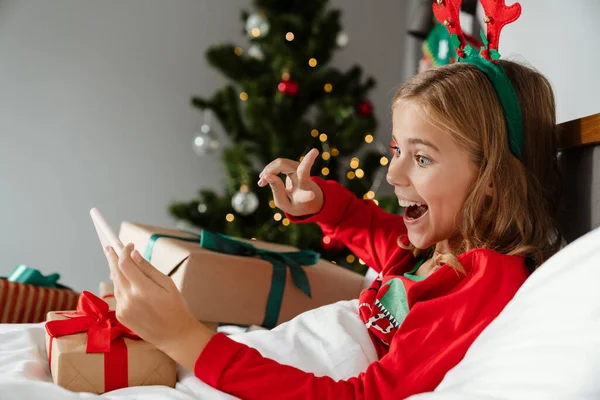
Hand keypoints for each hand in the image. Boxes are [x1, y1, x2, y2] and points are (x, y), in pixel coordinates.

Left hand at [104, 243, 213, 369]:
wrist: (174, 335)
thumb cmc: (176, 307)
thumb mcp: (168, 284)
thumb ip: (149, 269)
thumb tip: (135, 254)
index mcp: (143, 289)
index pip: (125, 263)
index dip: (124, 251)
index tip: (129, 245)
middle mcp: (129, 298)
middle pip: (115, 272)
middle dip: (112, 257)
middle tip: (109, 247)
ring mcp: (123, 308)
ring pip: (115, 283)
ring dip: (115, 271)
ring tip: (115, 260)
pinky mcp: (121, 316)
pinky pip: (118, 295)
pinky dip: (120, 285)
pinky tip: (125, 281)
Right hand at [257, 148, 323, 216]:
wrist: (306, 198)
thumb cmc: (294, 203)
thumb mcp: (284, 203)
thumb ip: (277, 190)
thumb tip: (267, 175)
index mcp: (303, 196)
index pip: (306, 195)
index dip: (308, 195)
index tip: (312, 195)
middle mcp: (305, 180)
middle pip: (298, 168)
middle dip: (299, 162)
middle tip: (264, 179)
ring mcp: (301, 170)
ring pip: (282, 163)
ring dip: (269, 170)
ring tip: (261, 183)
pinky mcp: (296, 165)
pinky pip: (280, 162)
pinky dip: (269, 169)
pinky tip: (263, 177)